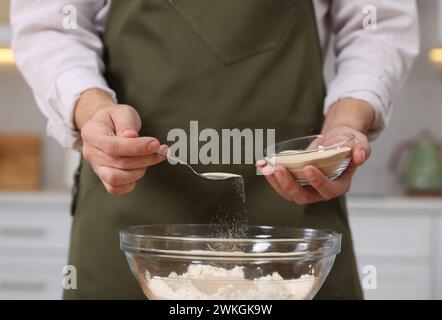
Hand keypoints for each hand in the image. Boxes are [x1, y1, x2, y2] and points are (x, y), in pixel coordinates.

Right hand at [76, 90, 166, 195]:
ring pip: (116, 179)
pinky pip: (115, 188)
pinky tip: (140, 168)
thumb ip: (126, 123)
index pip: (113, 146)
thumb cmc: (115, 118)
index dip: (136, 147)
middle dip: (145, 158)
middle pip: (118, 163)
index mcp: (91, 134)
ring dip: (139, 170)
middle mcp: (91, 153)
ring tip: (149, 158)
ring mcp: (96, 168)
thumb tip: (131, 136)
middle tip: (161, 150)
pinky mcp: (103, 178)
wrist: (106, 126)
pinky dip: (131, 182)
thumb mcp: (121, 111)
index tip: (155, 144)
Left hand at [257, 99, 373, 203]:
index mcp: (339, 185)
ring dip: (276, 181)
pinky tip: (262, 164)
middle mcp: (321, 191)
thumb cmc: (348, 143)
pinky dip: (270, 175)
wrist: (336, 140)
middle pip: (304, 196)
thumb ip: (361, 150)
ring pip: (289, 193)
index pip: (329, 189)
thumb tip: (359, 156)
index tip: (308, 168)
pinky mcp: (295, 182)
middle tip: (279, 169)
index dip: (318, 182)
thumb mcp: (359, 143)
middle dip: (289, 184)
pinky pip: (281, 184)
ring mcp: (306, 188)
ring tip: (266, 167)